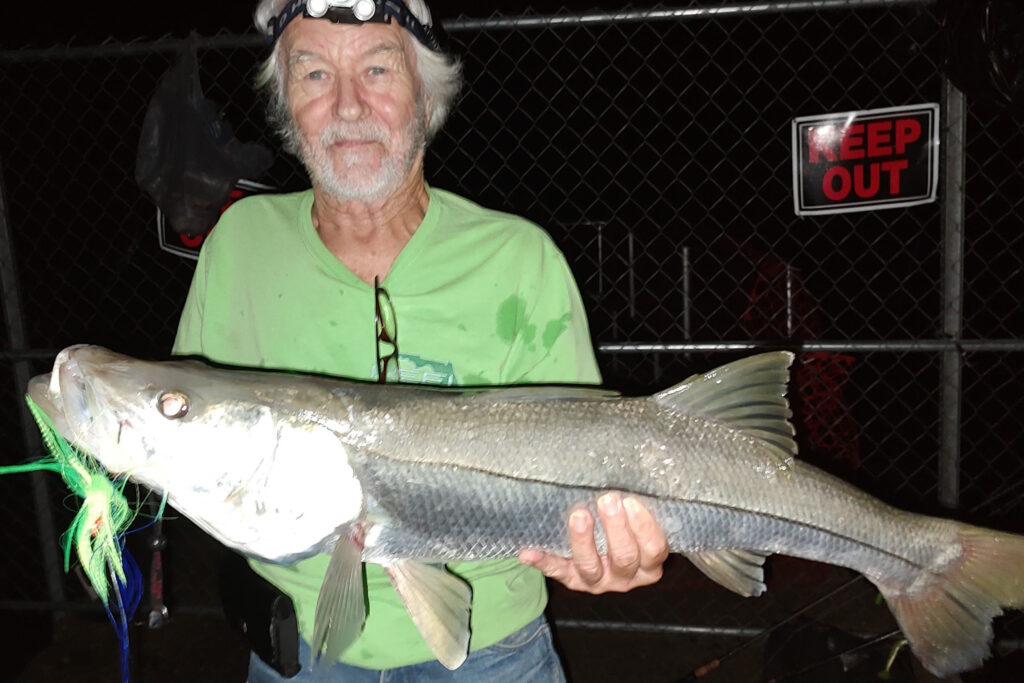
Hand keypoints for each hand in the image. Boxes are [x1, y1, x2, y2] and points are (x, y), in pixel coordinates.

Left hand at [519, 493, 668, 593]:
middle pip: (624, 557)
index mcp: (649, 564)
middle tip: (607, 500)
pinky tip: (528, 553)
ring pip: (591, 567)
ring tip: (578, 515)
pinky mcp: (574, 580)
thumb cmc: (629, 528)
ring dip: (583, 541)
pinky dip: (544, 562)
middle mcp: (626, 577)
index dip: (644, 527)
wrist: (608, 556)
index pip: (653, 549)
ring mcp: (599, 581)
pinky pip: (558, 571)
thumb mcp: (639, 523)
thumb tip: (631, 470)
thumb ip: (638, 508)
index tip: (631, 502)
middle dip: (615, 528)